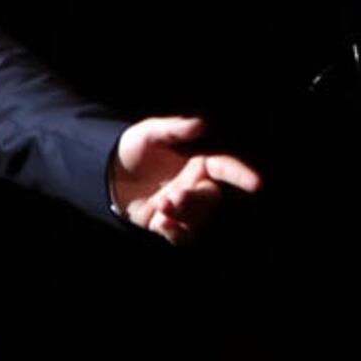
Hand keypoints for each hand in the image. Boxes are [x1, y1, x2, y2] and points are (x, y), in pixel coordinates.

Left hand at [110, 115, 263, 241]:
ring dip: (183, 215)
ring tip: (160, 206)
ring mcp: (181, 207)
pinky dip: (175, 233)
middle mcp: (193, 186)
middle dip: (196, 199)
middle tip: (172, 197)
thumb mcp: (147, 134)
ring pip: (198, 217)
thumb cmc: (130, 150)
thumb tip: (201, 124)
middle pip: (210, 197)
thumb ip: (174, 129)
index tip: (256, 183)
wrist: (104, 174)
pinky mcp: (166, 223)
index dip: (240, 175)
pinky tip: (160, 222)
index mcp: (196, 163)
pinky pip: (182, 236)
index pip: (224, 168)